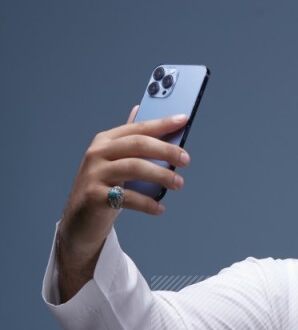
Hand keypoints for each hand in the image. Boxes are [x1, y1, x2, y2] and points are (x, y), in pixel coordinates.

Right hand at [56, 108, 191, 299]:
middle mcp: (98, 153)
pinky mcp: (95, 196)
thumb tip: (140, 109)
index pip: (138, 128)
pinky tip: (159, 208)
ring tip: (178, 184)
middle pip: (137, 145)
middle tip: (185, 159)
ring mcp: (95, 174)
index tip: (184, 119)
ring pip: (134, 168)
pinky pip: (128, 197)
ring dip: (161, 176)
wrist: (80, 219)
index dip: (162, 123)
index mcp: (105, 141)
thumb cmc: (103, 187)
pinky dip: (147, 203)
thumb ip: (129, 139)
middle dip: (165, 150)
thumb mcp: (114, 161)